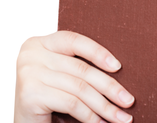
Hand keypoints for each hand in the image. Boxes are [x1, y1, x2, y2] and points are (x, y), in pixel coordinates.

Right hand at [14, 31, 134, 122]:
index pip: (75, 41)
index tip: (119, 67)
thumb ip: (80, 67)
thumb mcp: (63, 77)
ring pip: (80, 88)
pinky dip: (90, 116)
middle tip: (128, 101)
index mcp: (39, 44)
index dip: (99, 53)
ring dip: (104, 106)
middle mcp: (30, 54)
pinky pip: (71, 103)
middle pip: (81, 69)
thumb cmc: (47, 101)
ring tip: (120, 118)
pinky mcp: (29, 95)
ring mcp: (28, 73)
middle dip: (110, 87)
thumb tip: (118, 68)